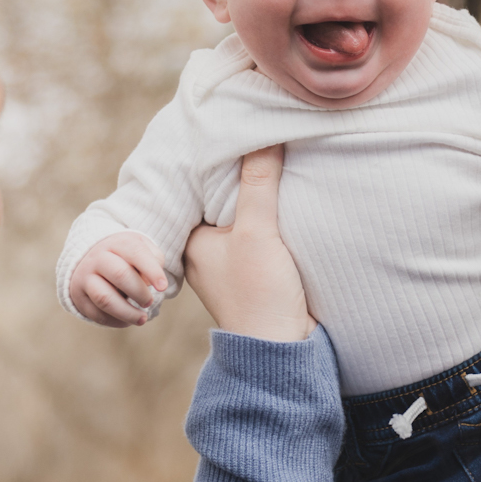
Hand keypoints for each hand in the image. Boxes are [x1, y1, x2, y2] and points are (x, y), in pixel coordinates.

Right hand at [68, 232, 169, 326]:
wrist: (91, 258)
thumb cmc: (125, 257)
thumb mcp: (141, 249)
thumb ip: (153, 260)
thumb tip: (151, 282)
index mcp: (117, 243)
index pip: (135, 252)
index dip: (152, 270)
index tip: (163, 287)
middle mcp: (98, 257)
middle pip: (120, 274)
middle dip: (139, 292)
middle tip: (149, 302)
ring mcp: (85, 277)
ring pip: (104, 298)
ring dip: (127, 312)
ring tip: (142, 319)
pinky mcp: (78, 296)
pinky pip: (96, 313)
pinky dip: (114, 321)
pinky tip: (127, 321)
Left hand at [184, 146, 313, 341]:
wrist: (282, 349)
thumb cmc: (259, 294)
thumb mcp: (257, 232)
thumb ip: (258, 184)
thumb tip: (263, 137)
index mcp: (193, 240)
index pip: (201, 188)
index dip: (218, 161)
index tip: (234, 132)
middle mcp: (207, 250)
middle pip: (223, 200)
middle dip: (241, 176)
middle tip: (257, 139)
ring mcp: (232, 262)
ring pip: (243, 216)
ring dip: (259, 196)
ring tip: (276, 160)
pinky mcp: (256, 271)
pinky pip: (261, 231)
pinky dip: (271, 215)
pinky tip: (287, 198)